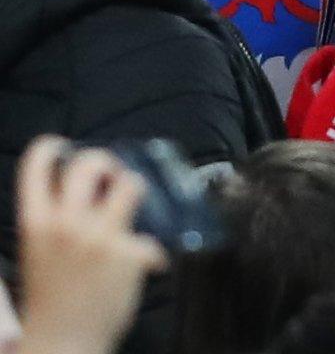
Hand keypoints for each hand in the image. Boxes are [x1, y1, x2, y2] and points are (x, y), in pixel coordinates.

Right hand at [14, 137, 168, 353]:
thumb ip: (57, 220)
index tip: (64, 147)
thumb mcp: (39, 252)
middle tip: (112, 175)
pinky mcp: (130, 252)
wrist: (63, 342)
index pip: (37, 166)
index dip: (51, 148)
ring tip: (135, 206)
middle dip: (105, 162)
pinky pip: (152, 230)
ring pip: (131, 185)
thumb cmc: (52, 300)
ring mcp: (100, 236)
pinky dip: (152, 242)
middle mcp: (66, 224)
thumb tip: (91, 190)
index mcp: (35, 223)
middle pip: (90, 164)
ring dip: (136, 189)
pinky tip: (147, 259)